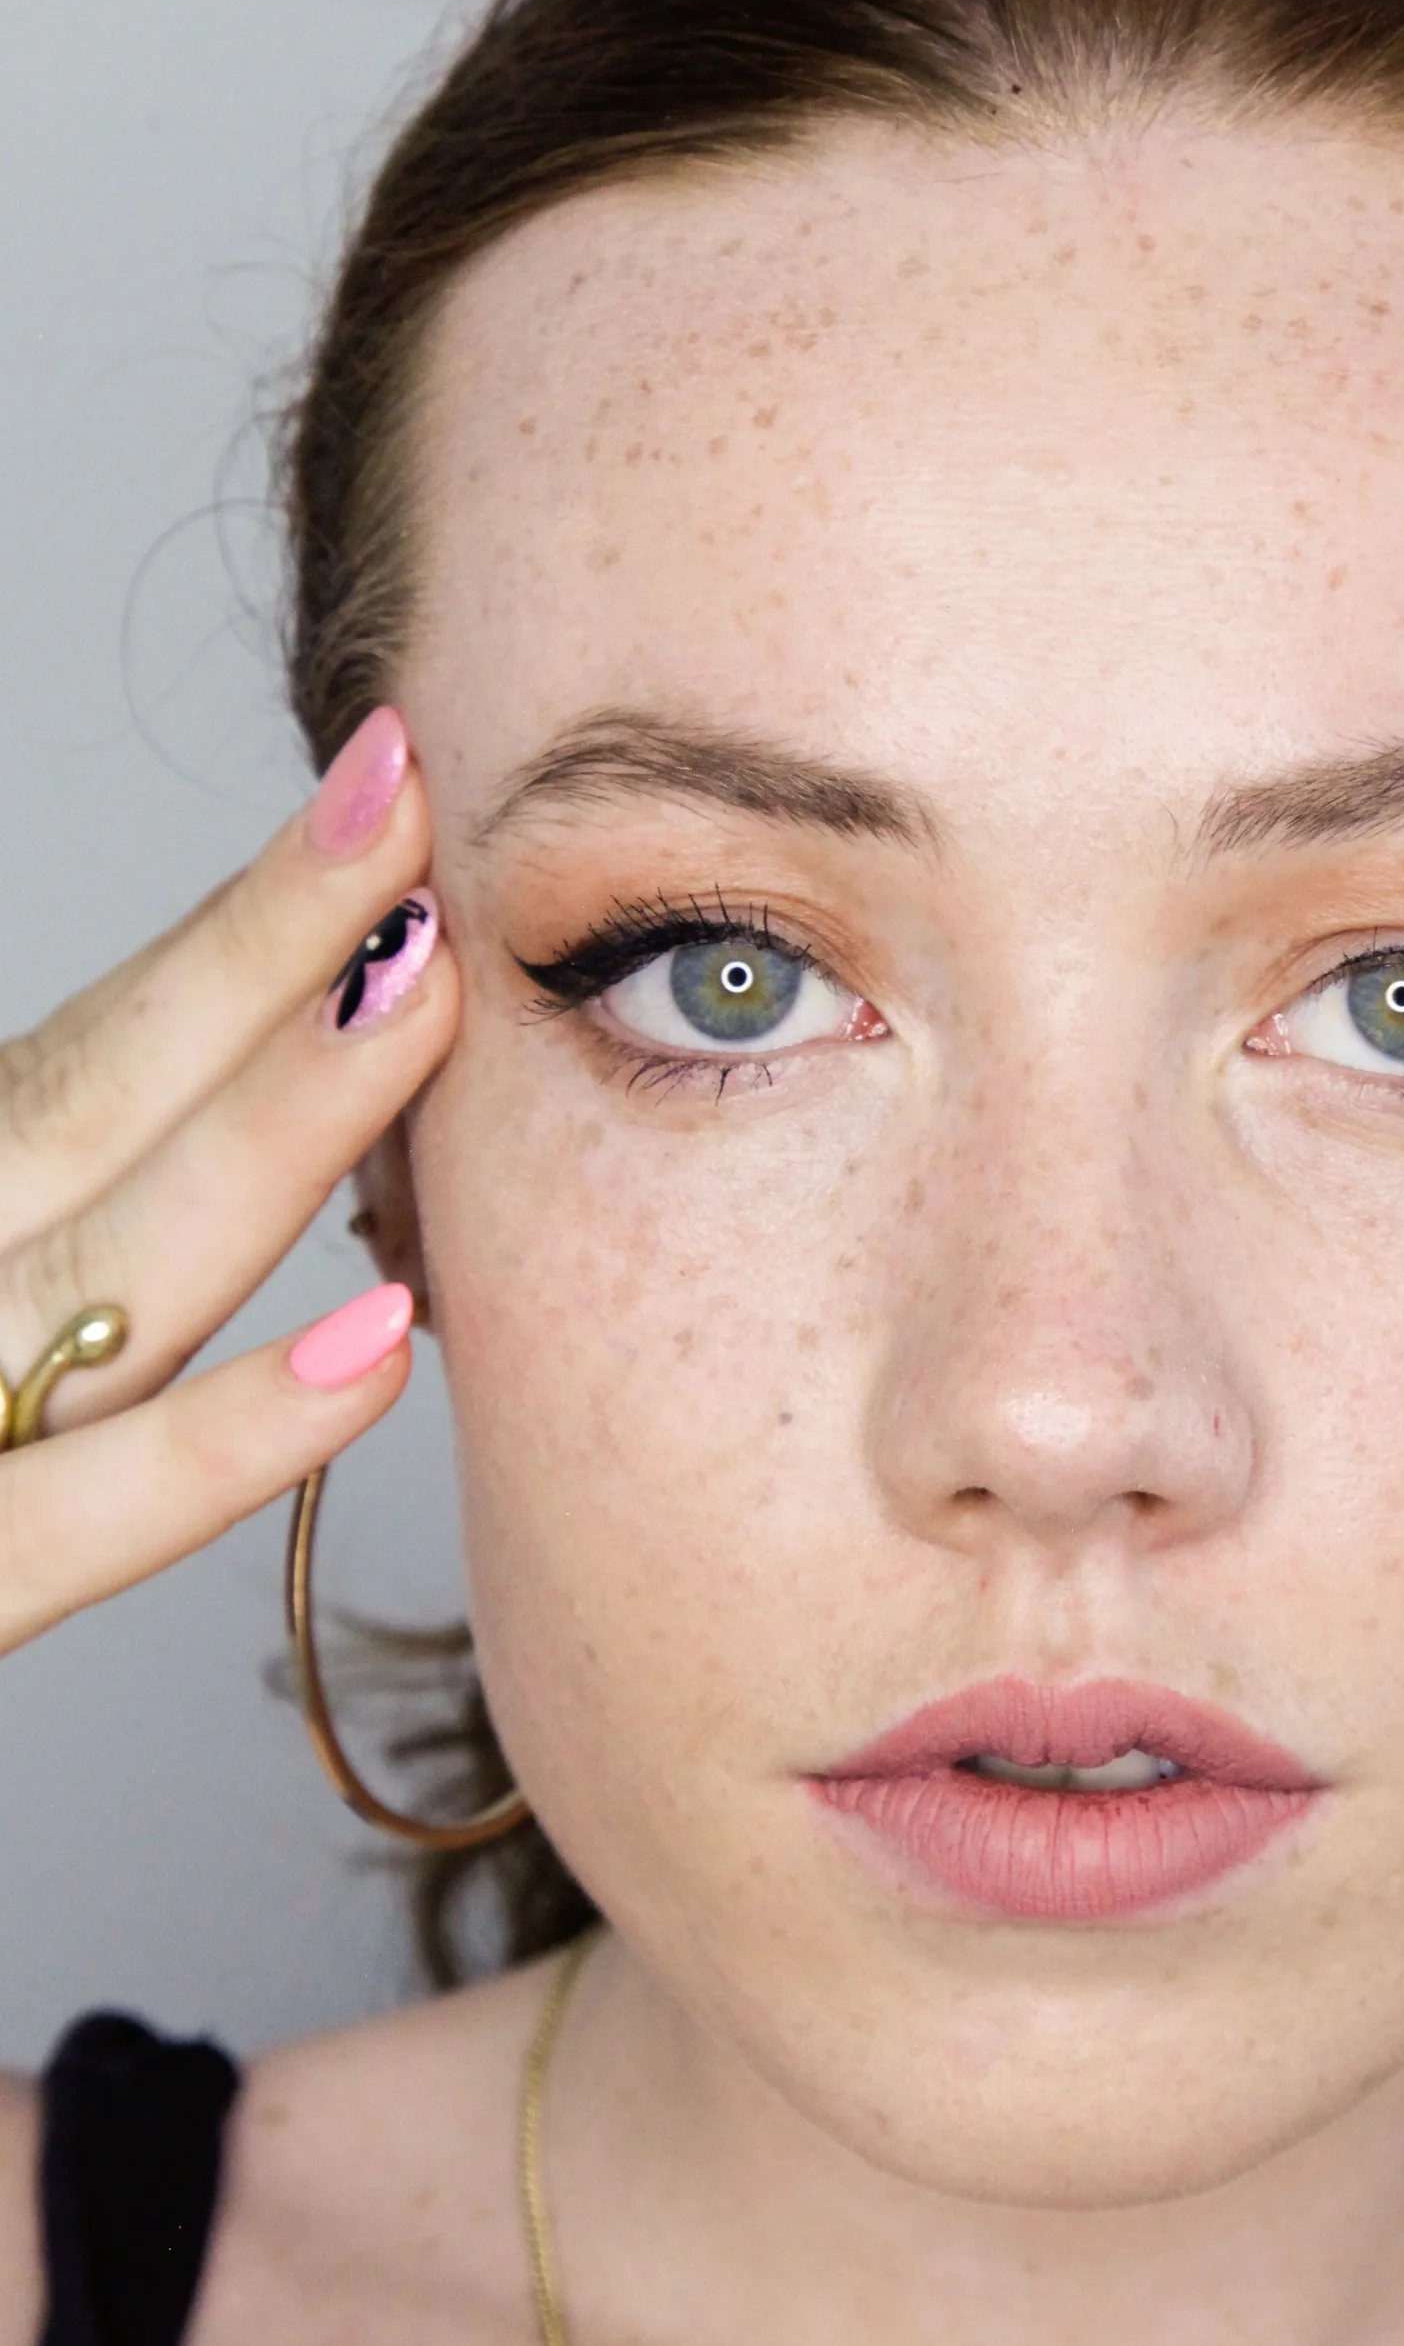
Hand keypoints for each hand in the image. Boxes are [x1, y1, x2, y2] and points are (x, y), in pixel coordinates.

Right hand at [0, 709, 454, 1654]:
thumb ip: (46, 1259)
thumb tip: (150, 1178)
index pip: (53, 1082)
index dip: (211, 948)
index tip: (370, 806)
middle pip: (59, 1123)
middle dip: (246, 964)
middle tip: (404, 804)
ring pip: (70, 1285)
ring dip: (253, 1138)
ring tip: (422, 993)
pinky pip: (28, 1541)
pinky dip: (193, 1458)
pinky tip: (360, 1365)